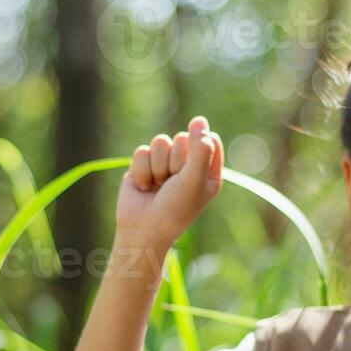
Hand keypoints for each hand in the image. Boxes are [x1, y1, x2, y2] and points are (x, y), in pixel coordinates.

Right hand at [116, 115, 222, 247]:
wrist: (142, 229)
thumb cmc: (174, 210)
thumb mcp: (193, 180)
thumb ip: (199, 150)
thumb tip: (199, 120)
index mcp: (208, 170)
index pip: (209, 139)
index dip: (199, 146)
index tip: (193, 165)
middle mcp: (188, 164)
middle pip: (183, 138)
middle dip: (175, 160)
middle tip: (173, 183)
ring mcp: (165, 163)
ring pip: (161, 141)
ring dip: (158, 167)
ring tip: (158, 186)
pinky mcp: (144, 164)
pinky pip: (142, 151)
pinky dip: (142, 170)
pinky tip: (144, 187)